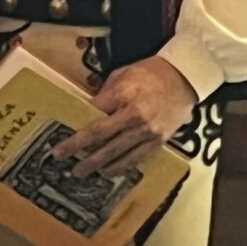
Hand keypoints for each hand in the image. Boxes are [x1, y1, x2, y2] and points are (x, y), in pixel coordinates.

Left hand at [54, 56, 197, 177]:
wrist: (182, 79)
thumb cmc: (149, 73)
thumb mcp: (122, 74)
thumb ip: (105, 94)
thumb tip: (89, 110)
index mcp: (124, 94)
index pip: (94, 116)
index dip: (78, 130)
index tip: (64, 139)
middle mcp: (135, 116)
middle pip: (102, 138)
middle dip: (81, 151)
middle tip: (65, 161)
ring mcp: (147, 131)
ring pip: (117, 153)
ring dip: (97, 164)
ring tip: (82, 171)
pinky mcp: (158, 141)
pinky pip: (135, 159)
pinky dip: (120, 167)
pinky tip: (107, 171)